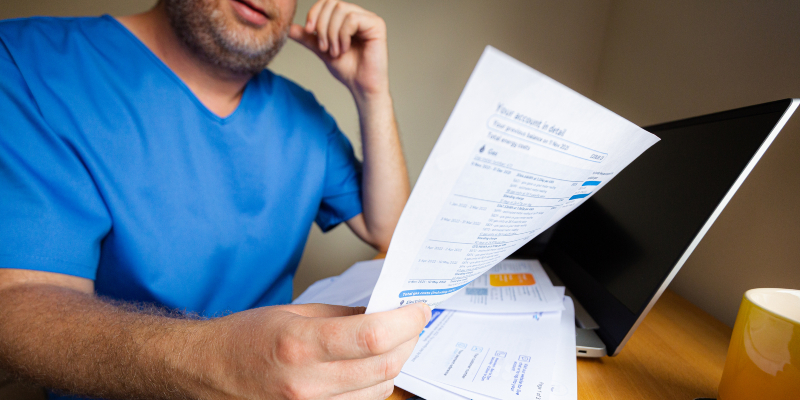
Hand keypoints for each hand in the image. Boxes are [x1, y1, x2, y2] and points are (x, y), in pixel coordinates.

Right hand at [205, 302, 430, 399]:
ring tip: (396, 339)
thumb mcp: (293, 313)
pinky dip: (376, 382)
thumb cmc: (243, 339)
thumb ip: (342, 315)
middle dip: (409, 340)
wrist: (207, 371)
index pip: (373, 336)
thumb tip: (383, 312)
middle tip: (414, 320)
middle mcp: (307, 383)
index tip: (418, 308)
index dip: (406, 321)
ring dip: (396, 362)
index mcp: (299, 345)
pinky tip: (373, 363)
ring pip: (379, 389)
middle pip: (384, 366)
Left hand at [289, 0, 388, 98]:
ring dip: (332, 33)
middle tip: (323, 46)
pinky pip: (352, 19)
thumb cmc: (347, 70)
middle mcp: (359, 15)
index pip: (327, 2)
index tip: (308, 30)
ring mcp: (369, 19)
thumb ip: (308, 38)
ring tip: (335, 51)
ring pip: (341, 10)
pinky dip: (343, 35)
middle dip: (322, 24)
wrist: (361, 86)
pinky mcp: (377, 25)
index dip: (314, 12)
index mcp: (347, 18)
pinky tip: (345, 49)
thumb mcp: (322, 50)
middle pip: (332, 3)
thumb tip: (289, 28)